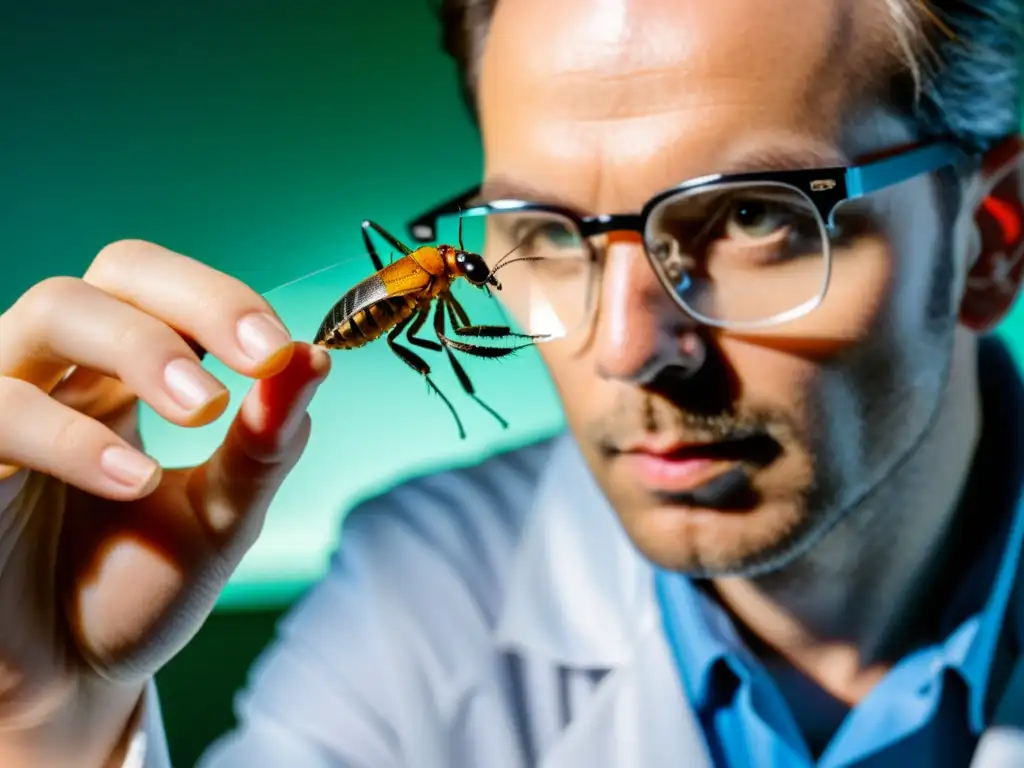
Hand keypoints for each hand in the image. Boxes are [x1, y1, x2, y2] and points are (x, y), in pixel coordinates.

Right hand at [0, 240, 330, 764]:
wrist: (77, 684)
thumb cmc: (141, 587)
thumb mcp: (221, 515)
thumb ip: (263, 442)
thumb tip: (314, 358)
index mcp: (117, 375)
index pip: (158, 284)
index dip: (220, 296)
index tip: (282, 349)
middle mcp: (58, 376)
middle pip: (105, 277)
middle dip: (190, 303)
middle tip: (260, 357)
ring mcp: (3, 413)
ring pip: (42, 316)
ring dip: (137, 348)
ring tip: (203, 410)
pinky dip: (68, 435)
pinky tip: (134, 477)